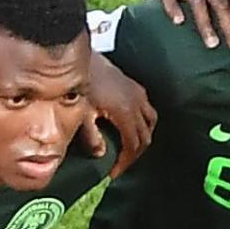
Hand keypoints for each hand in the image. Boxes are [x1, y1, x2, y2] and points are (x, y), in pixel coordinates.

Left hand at [84, 53, 155, 176]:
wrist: (79, 55)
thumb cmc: (80, 82)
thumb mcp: (81, 112)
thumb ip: (90, 135)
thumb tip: (100, 153)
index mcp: (125, 112)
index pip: (133, 145)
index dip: (125, 162)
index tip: (113, 173)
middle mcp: (137, 102)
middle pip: (145, 136)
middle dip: (134, 154)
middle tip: (120, 165)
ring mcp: (137, 93)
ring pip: (150, 121)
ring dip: (142, 137)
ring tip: (127, 148)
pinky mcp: (133, 86)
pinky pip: (147, 108)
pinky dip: (143, 121)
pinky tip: (129, 125)